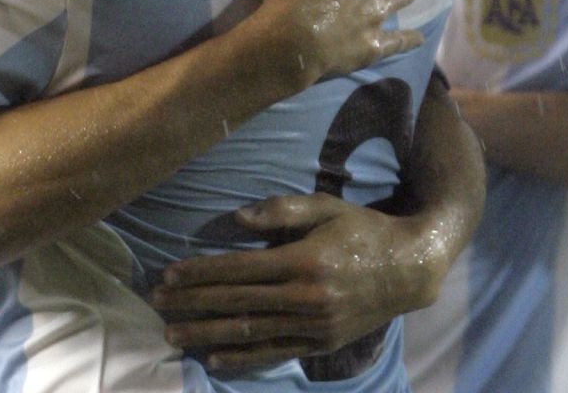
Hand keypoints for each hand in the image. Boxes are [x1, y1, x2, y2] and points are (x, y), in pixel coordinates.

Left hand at [151, 193, 442, 369]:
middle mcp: (306, 298)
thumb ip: (282, 211)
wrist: (411, 268)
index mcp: (304, 261)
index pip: (239, 269)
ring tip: (172, 333)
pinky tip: (214, 358)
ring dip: (206, 333)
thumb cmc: (364, 229)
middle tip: (156, 303)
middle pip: (237, 302)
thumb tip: (237, 219)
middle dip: (192, 302)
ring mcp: (314, 326)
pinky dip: (243, 357)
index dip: (201, 272)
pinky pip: (275, 353)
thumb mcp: (327, 207)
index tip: (169, 274)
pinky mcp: (322, 344)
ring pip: (250, 331)